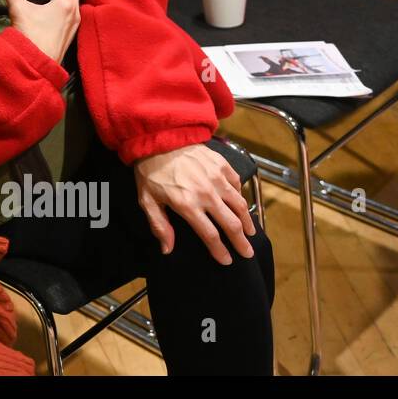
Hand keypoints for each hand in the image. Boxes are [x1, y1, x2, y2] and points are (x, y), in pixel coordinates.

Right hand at [0, 0, 79, 62]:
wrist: (37, 64)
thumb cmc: (31, 36)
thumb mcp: (19, 10)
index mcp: (64, 3)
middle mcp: (73, 12)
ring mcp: (74, 24)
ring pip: (75, 2)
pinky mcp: (71, 34)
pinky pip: (74, 13)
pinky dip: (69, 5)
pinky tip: (60, 8)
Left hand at [134, 143, 256, 264]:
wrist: (158, 138)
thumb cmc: (150, 171)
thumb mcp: (146, 200)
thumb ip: (159, 225)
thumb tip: (167, 249)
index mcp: (187, 204)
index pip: (210, 235)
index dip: (220, 251)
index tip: (227, 261)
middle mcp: (206, 193)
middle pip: (231, 224)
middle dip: (241, 242)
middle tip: (247, 253)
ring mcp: (217, 178)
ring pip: (240, 205)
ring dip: (247, 222)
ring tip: (251, 233)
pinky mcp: (222, 165)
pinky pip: (237, 185)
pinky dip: (241, 196)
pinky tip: (240, 204)